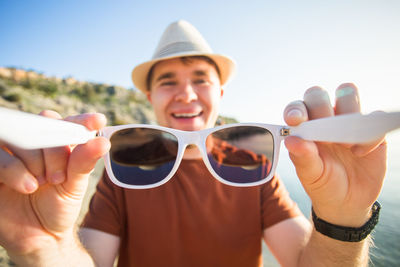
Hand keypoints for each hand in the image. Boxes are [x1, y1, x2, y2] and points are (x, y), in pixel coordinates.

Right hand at [0, 111, 109, 257]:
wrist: (38, 237)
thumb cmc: (59, 207)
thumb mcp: (74, 186)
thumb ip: (83, 162)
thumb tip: (103, 142)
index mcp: (57, 145)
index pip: (68, 123)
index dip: (82, 120)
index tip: (98, 122)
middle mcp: (34, 144)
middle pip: (42, 125)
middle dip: (54, 150)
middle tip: (59, 177)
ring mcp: (11, 154)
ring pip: (19, 137)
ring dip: (34, 161)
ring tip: (41, 184)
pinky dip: (14, 170)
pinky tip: (27, 187)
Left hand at [283, 83, 386, 226]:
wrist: (348, 202)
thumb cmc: (323, 184)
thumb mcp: (311, 175)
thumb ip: (302, 157)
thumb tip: (291, 140)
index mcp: (304, 128)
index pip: (297, 107)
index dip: (296, 109)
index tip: (297, 120)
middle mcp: (323, 119)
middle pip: (318, 94)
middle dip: (320, 107)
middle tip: (324, 134)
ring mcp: (347, 121)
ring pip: (347, 94)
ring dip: (346, 114)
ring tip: (344, 145)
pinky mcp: (371, 129)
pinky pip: (374, 116)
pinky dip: (368, 134)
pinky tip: (361, 153)